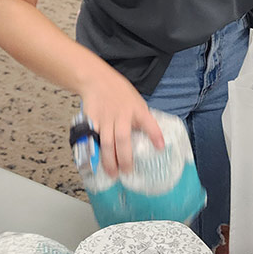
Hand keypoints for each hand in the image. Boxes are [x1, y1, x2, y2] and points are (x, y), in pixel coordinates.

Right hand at [78, 61, 163, 177]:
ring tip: (113, 173)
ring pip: (106, 143)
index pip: (148, 122)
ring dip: (110, 161)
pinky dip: (94, 152)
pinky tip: (96, 163)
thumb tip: (151, 138)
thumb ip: (141, 118)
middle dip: (125, 159)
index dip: (155, 135)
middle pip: (123, 139)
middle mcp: (121, 115)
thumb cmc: (119, 92)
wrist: (97, 80)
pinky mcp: (92, 121)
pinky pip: (93, 140)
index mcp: (136, 109)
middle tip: (128, 172)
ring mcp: (106, 119)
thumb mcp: (136, 101)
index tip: (160, 147)